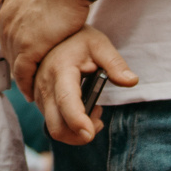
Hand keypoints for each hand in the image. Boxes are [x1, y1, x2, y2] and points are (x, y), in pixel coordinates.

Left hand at [0, 0, 90, 101]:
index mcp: (9, 6)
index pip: (8, 33)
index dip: (15, 46)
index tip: (22, 56)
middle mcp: (7, 21)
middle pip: (8, 49)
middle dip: (16, 63)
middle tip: (26, 77)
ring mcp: (16, 35)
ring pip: (14, 62)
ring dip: (21, 77)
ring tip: (30, 88)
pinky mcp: (28, 46)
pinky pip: (23, 72)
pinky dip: (27, 84)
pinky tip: (32, 92)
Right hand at [34, 27, 135, 145]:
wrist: (51, 34)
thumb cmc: (79, 40)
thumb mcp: (99, 45)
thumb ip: (115, 64)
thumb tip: (132, 81)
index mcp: (60, 69)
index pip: (66, 100)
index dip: (77, 120)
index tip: (90, 134)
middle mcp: (45, 85)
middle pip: (57, 126)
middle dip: (79, 136)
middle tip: (99, 121)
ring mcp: (39, 95)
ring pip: (55, 128)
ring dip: (77, 130)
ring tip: (94, 109)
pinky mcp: (39, 101)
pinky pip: (52, 123)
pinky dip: (70, 125)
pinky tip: (83, 108)